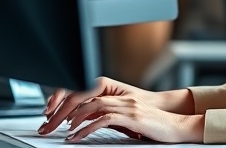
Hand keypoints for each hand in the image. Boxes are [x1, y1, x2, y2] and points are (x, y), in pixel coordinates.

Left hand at [38, 76, 197, 140]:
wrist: (177, 126)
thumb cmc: (154, 124)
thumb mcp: (127, 118)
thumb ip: (107, 115)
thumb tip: (84, 121)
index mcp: (117, 94)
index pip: (84, 89)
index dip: (65, 98)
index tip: (50, 111)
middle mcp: (120, 96)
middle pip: (84, 97)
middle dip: (61, 111)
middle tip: (47, 125)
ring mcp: (126, 105)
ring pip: (91, 106)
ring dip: (72, 119)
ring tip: (60, 131)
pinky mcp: (132, 117)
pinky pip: (103, 120)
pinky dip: (86, 128)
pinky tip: (77, 136)